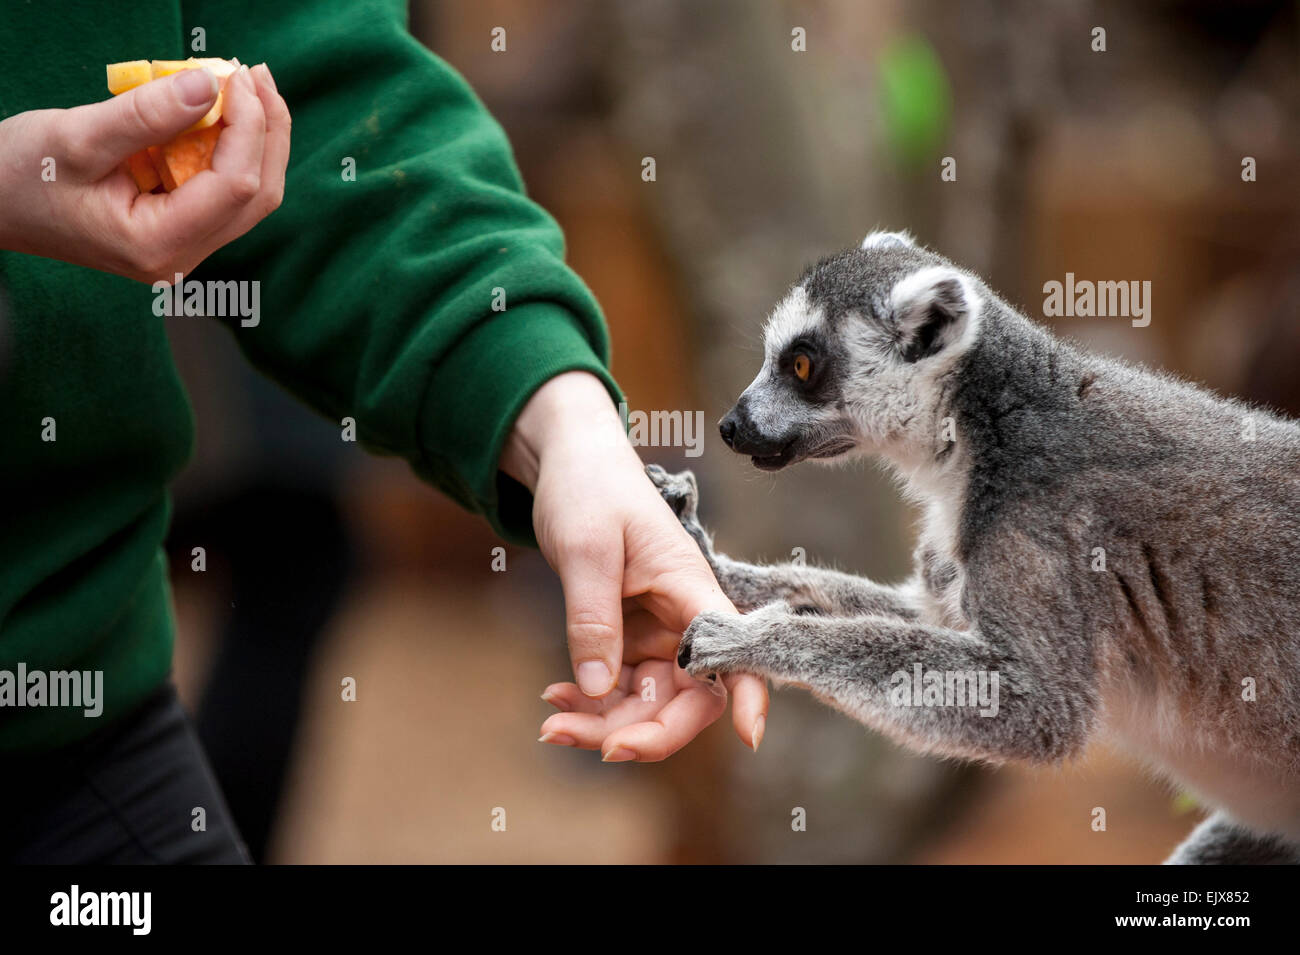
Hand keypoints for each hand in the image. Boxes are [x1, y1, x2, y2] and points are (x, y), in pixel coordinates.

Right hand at [0, 63, 288, 282]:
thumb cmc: (22, 175)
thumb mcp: (77, 137)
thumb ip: (146, 115)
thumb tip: (209, 85)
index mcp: (158, 244)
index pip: (235, 186)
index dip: (249, 127)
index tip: (236, 75)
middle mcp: (182, 256)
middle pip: (257, 195)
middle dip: (267, 131)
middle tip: (257, 74)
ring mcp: (185, 248)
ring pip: (250, 196)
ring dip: (258, 139)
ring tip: (249, 85)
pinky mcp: (181, 230)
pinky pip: (226, 192)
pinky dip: (235, 150)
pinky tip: (227, 111)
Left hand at [500, 371, 769, 759]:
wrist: (570, 464)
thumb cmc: (590, 489)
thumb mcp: (585, 550)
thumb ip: (592, 618)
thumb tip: (596, 688)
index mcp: (691, 588)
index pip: (735, 647)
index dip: (751, 695)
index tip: (750, 738)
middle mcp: (683, 619)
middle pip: (690, 697)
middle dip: (643, 732)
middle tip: (574, 737)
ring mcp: (657, 634)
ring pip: (649, 703)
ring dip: (604, 725)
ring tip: (551, 725)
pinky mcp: (629, 640)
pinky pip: (619, 690)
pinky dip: (588, 704)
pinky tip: (554, 700)